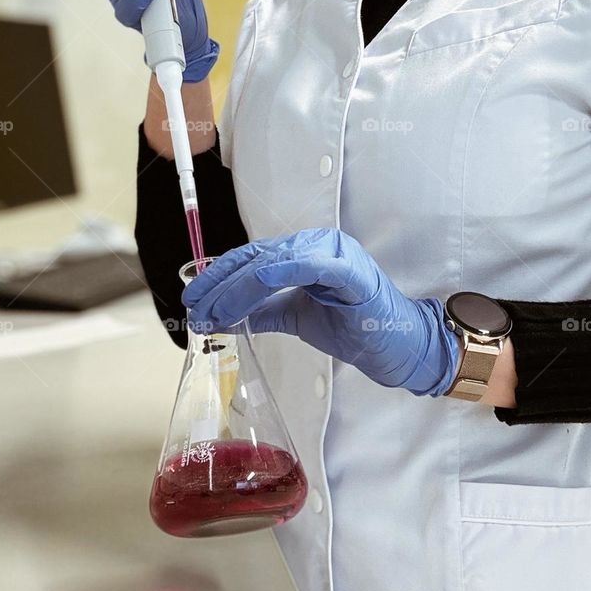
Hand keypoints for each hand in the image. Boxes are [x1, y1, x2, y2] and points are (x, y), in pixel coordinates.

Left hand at [181, 227, 461, 396]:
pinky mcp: (352, 273)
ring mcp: (337, 254)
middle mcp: (320, 243)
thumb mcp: (294, 316)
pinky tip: (251, 290)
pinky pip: (309, 267)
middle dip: (220, 283)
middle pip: (258, 256)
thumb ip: (259, 312)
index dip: (219, 275)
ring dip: (237, 288)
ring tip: (213, 312)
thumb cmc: (353, 326)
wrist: (397, 346)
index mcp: (307, 249)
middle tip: (195, 307)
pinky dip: (277, 275)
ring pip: (275, 261)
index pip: (253, 256)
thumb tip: (215, 316)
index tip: (193, 298)